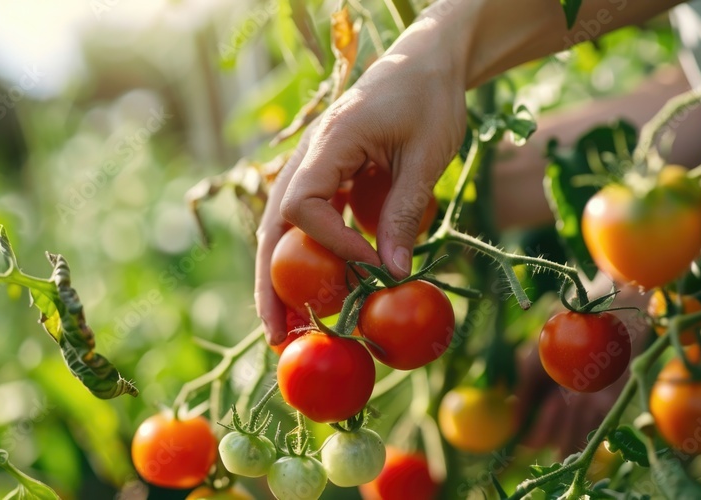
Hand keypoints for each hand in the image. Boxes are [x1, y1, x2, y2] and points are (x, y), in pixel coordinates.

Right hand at [255, 19, 467, 342]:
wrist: (426, 64)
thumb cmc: (430, 99)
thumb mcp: (426, 155)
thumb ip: (406, 212)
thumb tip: (392, 275)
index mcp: (328, 142)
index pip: (304, 206)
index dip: (331, 245)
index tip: (367, 268)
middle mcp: (308, 158)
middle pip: (272, 227)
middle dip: (270, 283)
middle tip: (275, 334)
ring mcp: (313, 169)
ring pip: (282, 231)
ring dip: (280, 280)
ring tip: (284, 329)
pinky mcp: (328, 180)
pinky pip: (308, 226)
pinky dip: (308, 261)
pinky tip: (317, 296)